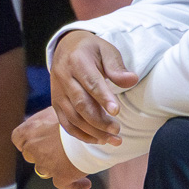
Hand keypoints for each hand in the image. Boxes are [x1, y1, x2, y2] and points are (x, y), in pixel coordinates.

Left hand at [13, 108, 92, 188]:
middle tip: (59, 149)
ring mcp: (45, 164)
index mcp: (30, 129)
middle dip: (42, 153)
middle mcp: (33, 147)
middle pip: (30, 155)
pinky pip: (65, 185)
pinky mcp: (61, 176)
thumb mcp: (58, 109)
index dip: (25, 141)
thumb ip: (49, 117)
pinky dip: (75, 185)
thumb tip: (51, 119)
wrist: (93, 127)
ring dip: (56, 167)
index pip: (17, 138)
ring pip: (45, 170)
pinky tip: (86, 183)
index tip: (35, 141)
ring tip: (75, 163)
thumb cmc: (78, 114)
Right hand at [50, 30, 138, 145]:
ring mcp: (57, 93)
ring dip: (93, 132)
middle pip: (80, 104)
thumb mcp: (106, 50)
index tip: (117, 111)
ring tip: (114, 139)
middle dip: (99, 120)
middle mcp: (63, 77)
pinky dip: (82, 135)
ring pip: (73, 117)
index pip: (91, 82)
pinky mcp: (56, 104)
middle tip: (117, 130)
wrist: (65, 48)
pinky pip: (66, 124)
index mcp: (77, 61)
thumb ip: (117, 67)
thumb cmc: (91, 50)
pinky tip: (99, 140)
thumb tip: (132, 80)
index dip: (103, 98)